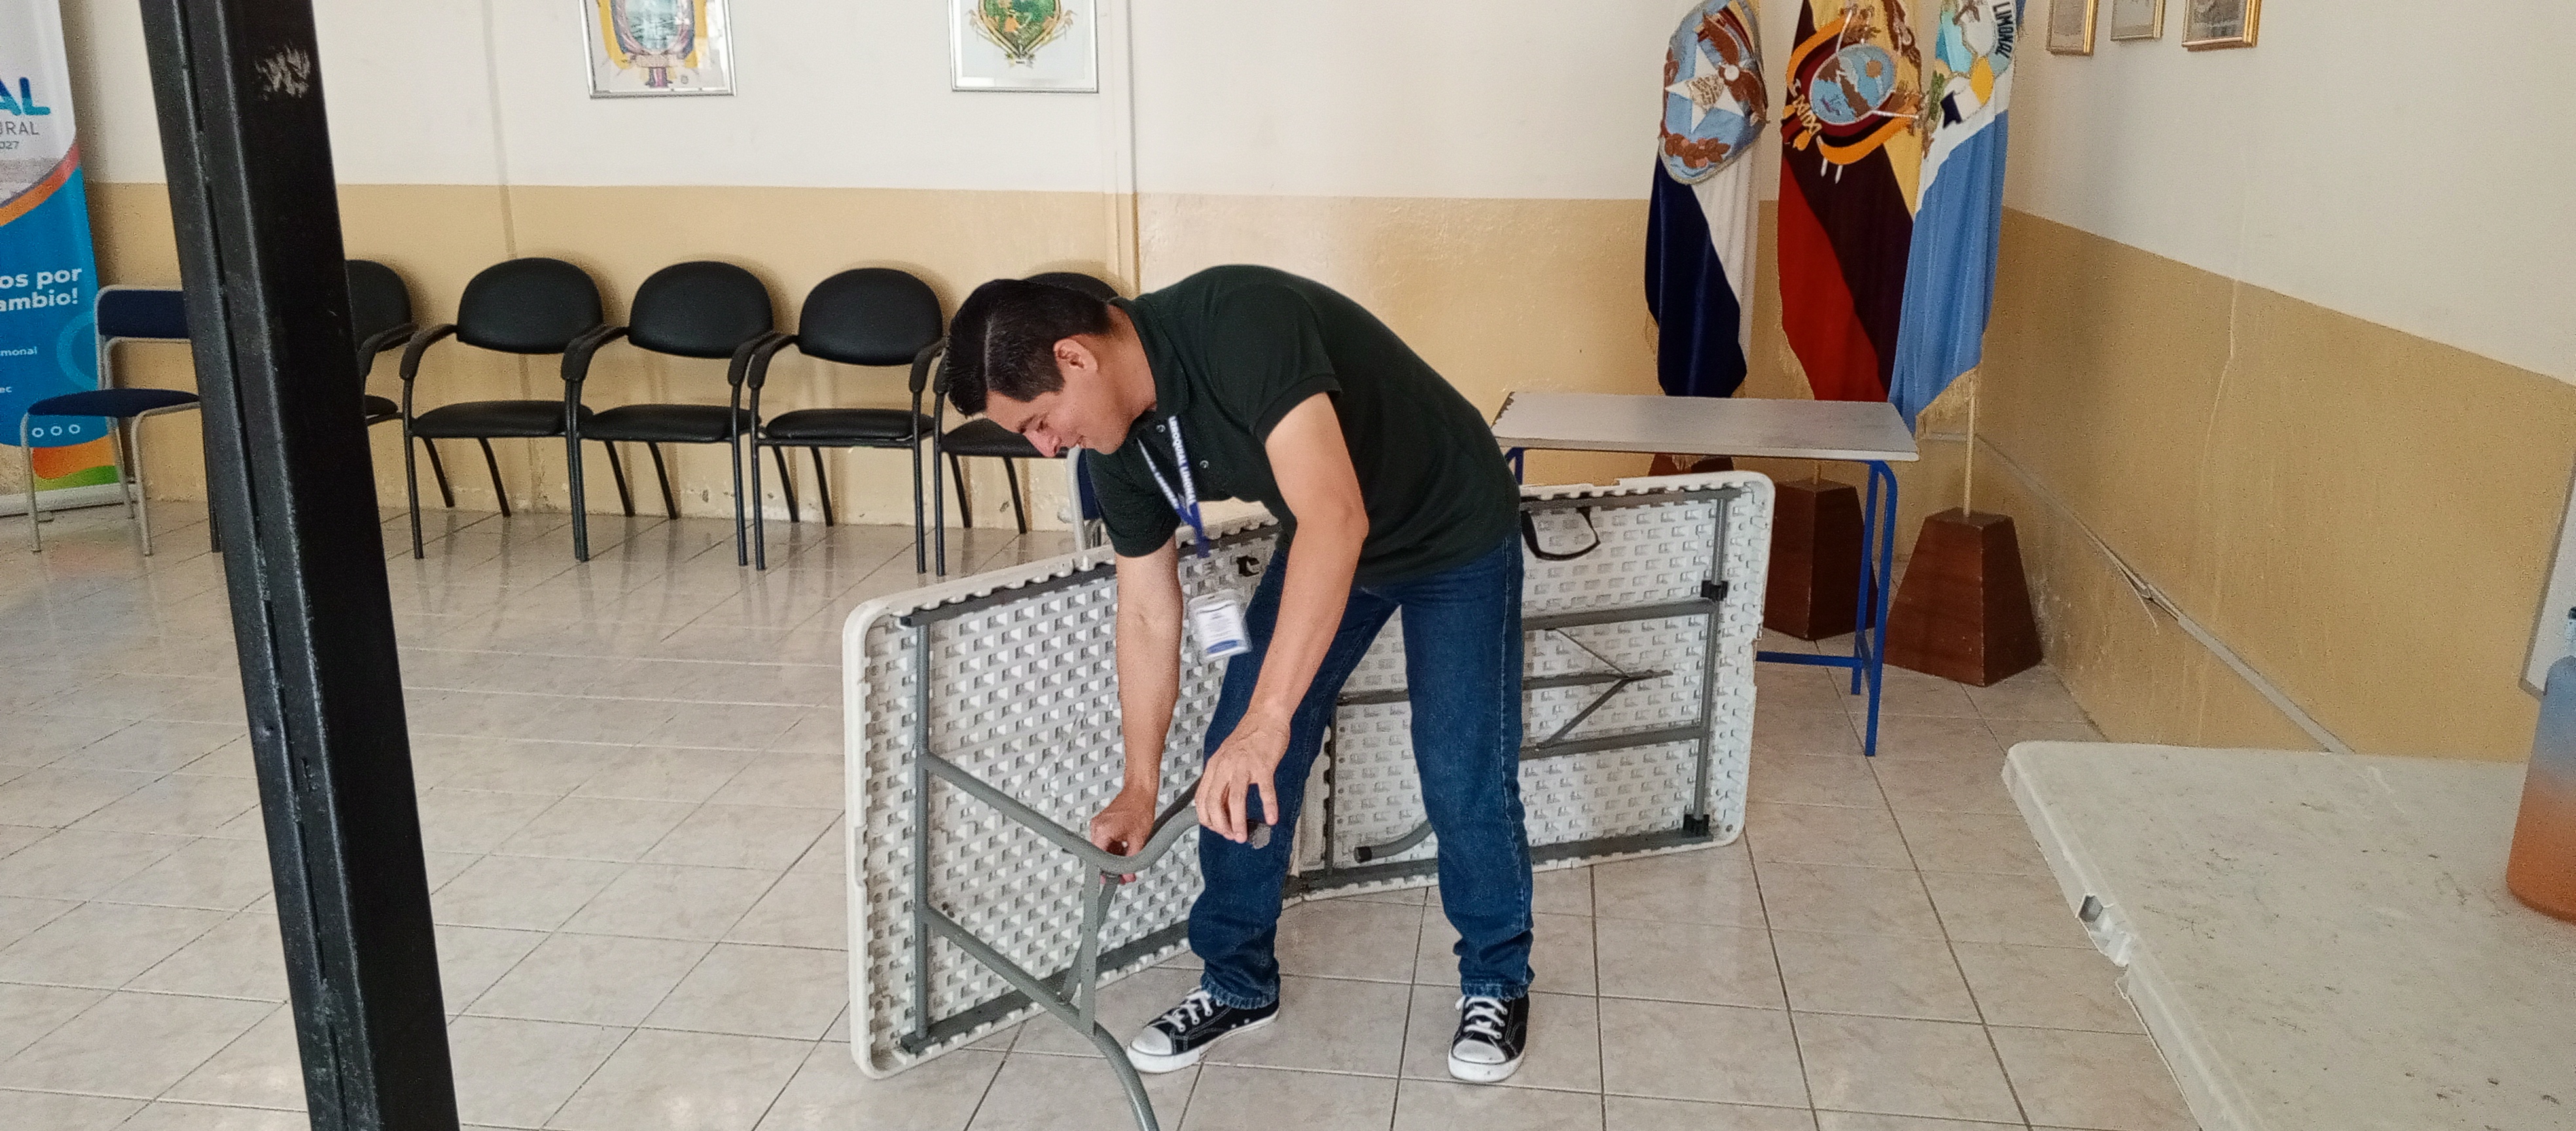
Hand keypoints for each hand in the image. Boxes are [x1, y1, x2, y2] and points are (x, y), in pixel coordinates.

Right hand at [1089, 786, 1157, 882]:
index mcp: (1101, 831)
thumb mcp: (1138, 839)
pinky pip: (1105, 840)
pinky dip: (1114, 847)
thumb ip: (1132, 860)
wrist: (1141, 790)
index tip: (1113, 880)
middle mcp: (1096, 827)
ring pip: (1102, 848)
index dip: (1107, 873)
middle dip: (1112, 866)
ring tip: (1128, 861)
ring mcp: (1098, 823)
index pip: (1098, 860)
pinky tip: (1125, 850)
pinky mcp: (1103, 822)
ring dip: (1113, 857)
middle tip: (1123, 875)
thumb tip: (1128, 874)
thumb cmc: (1140, 807)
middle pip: (1099, 855)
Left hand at [1198, 712, 1289, 843]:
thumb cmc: (1249, 736)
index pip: (1202, 799)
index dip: (1208, 819)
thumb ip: (1223, 779)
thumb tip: (1223, 805)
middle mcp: (1226, 766)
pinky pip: (1265, 790)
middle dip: (1221, 825)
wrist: (1266, 716)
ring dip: (1238, 822)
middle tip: (1231, 835)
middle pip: (1214, 802)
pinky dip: (1268, 806)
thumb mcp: (1227, 757)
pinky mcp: (1263, 765)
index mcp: (1215, 766)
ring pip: (1235, 800)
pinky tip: (1271, 817)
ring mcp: (1244, 765)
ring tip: (1243, 835)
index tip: (1217, 829)